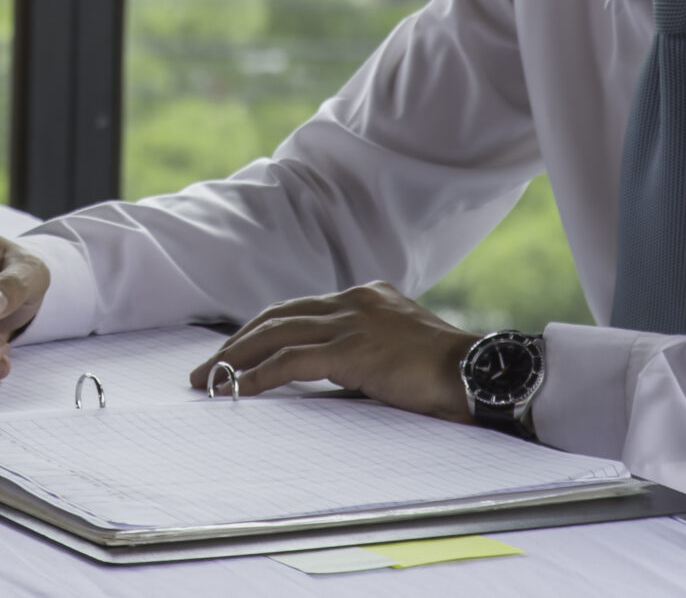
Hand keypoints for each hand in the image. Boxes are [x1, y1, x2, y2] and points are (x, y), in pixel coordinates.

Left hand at [191, 282, 477, 418]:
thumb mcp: (395, 351)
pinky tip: (238, 390)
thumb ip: (359, 353)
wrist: (478, 373)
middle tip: (207, 367)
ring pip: (276, 333)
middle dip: (237, 342)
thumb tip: (324, 376)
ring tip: (210, 380)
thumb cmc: (444, 374)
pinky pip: (291, 361)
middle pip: (277, 315)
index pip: (299, 309)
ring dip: (236, 358)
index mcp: (365, 296)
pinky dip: (259, 375)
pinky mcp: (351, 348)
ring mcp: (352, 320)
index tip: (236, 352)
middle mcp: (353, 300)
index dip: (262, 330)